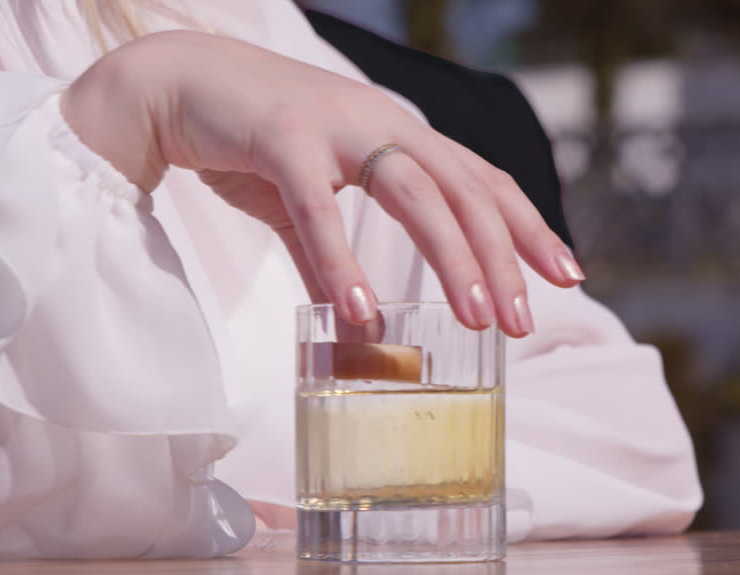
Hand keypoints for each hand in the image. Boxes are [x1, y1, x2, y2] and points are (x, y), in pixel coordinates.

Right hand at [60, 30, 584, 334]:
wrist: (170, 83)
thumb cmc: (249, 141)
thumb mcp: (309, 200)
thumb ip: (333, 258)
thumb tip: (361, 325)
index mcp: (401, 135)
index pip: (483, 182)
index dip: (529, 227)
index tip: (569, 275)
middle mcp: (383, 124)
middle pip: (465, 191)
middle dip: (503, 258)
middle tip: (524, 322)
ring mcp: (334, 126)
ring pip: (414, 192)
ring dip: (452, 258)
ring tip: (478, 319)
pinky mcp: (279, 137)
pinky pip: (318, 208)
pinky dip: (343, 260)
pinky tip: (365, 310)